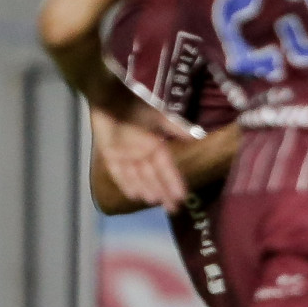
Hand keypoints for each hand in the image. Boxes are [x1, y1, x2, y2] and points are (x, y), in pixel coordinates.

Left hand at [88, 91, 190, 210]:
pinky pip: (119, 173)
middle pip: (153, 176)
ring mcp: (126, 156)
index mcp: (155, 145)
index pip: (167, 167)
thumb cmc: (136, 106)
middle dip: (163, 192)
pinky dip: (126, 183)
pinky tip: (133, 195)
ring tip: (154, 202)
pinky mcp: (110, 155)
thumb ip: (176, 129)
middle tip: (172, 209)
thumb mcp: (159, 117)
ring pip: (138, 177)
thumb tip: (197, 136)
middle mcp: (142, 154)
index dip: (174, 181)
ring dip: (146, 189)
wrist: (110, 97)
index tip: (183, 196)